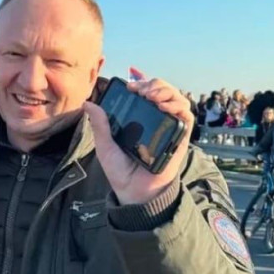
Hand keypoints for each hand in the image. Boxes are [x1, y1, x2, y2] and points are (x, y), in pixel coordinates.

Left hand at [83, 74, 192, 205]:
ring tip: (151, 95)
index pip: (145, 92)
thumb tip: (88, 103)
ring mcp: (168, 126)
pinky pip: (185, 115)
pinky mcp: (179, 136)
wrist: (134, 191)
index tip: (130, 82)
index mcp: (139, 118)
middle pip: (161, 90)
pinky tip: (163, 105)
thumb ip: (100, 124)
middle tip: (140, 89)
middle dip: (152, 83)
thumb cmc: (120, 171)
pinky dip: (177, 105)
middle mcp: (155, 119)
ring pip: (176, 97)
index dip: (141, 81)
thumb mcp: (105, 145)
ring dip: (165, 90)